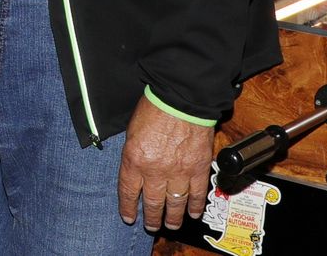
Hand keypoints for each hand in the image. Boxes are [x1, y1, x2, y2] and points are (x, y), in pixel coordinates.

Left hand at [117, 96, 213, 230]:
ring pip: (175, 203)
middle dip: (151, 217)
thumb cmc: (153, 109)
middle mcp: (155, 170)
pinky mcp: (198, 169)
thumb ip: (133, 154)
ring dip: (173, 217)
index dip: (128, 207)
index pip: (128, 191)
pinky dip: (196, 206)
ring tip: (170, 225)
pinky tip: (194, 213)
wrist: (181, 100)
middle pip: (152, 202)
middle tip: (151, 226)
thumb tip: (135, 170)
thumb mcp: (131, 132)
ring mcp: (178, 172)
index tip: (129, 217)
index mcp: (134, 160)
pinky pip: (197, 194)